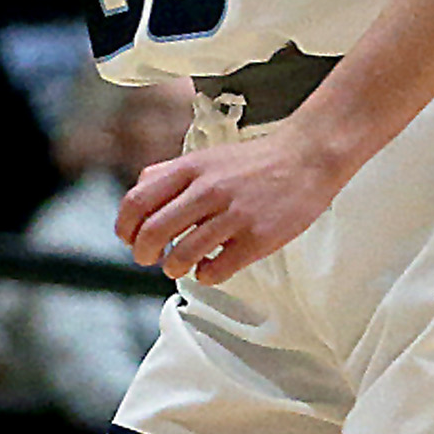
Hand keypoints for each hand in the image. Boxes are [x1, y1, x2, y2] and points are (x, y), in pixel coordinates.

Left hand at [118, 126, 345, 285]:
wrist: (308, 158)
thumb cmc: (253, 163)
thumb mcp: (204, 158)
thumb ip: (168, 175)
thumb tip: (137, 198)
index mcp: (190, 169)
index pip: (137, 202)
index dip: (125, 227)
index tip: (128, 239)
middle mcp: (208, 190)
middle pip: (153, 232)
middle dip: (144, 254)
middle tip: (149, 259)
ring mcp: (234, 214)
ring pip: (183, 255)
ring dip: (173, 268)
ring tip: (179, 267)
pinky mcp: (258, 237)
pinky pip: (217, 269)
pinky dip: (206, 275)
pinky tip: (210, 268)